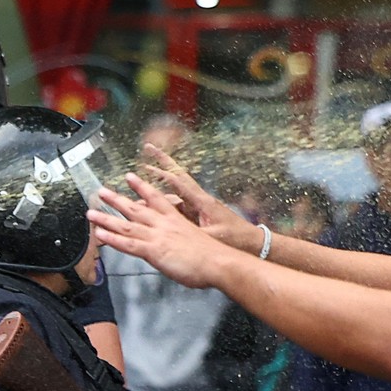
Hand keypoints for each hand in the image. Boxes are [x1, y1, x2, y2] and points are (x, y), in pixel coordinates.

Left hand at [88, 174, 233, 288]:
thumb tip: (175, 243)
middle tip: (101, 192)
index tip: (130, 177)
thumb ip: (182, 238)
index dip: (141, 187)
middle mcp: (164, 224)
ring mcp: (157, 236)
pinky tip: (100, 235)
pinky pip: (129, 244)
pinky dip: (113, 239)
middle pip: (135, 208)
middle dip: (116, 199)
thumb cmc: (213, 255)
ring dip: (107, 219)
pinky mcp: (154, 251)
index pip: (155, 198)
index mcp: (175, 220)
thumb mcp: (197, 240)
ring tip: (91, 213)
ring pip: (126, 225)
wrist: (219, 262)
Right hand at [137, 143, 259, 251]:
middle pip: (176, 177)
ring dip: (158, 188)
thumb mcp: (213, 237)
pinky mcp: (200, 215)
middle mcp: (199, 199)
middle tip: (147, 149)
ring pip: (175, 193)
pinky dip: (165, 203)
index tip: (147, 156)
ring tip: (139, 188)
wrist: (252, 242)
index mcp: (201, 202)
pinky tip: (154, 207)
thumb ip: (193, 233)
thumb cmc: (235, 239)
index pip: (177, 181)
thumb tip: (175, 231)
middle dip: (161, 163)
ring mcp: (199, 207)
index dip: (160, 169)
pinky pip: (178, 206)